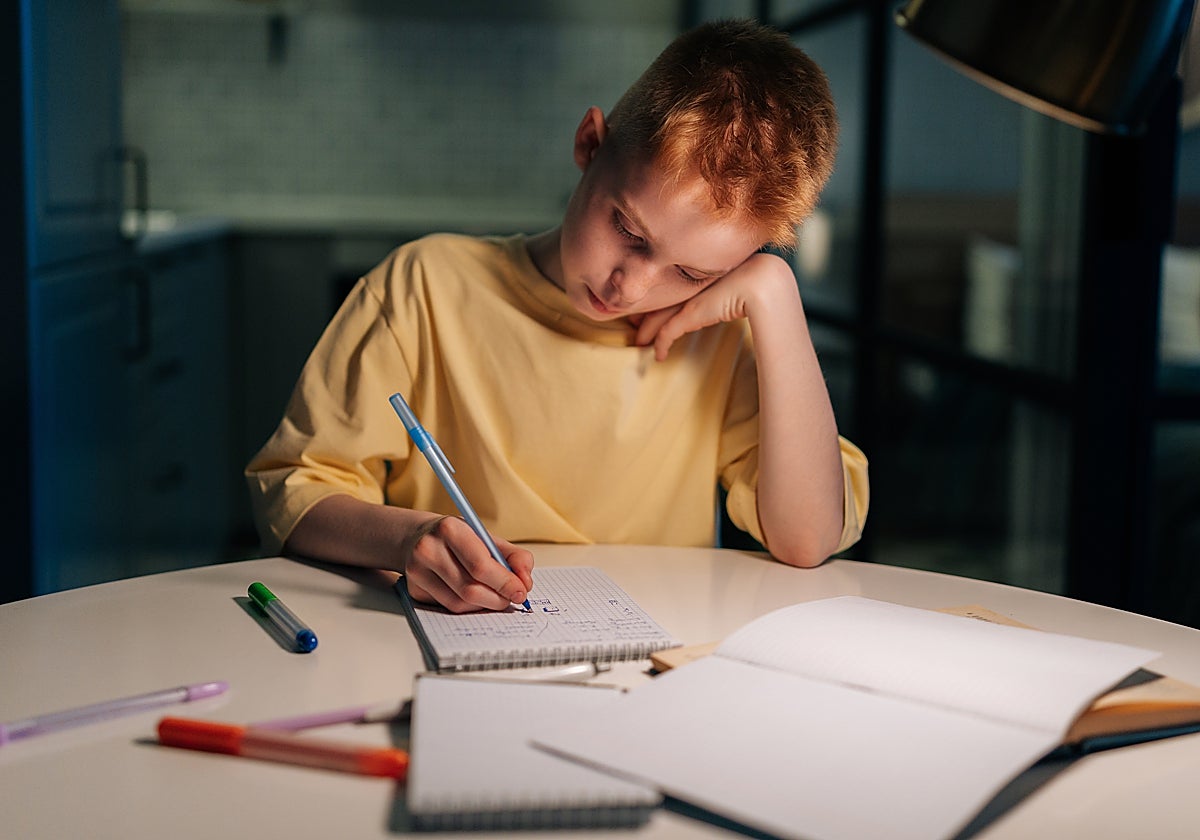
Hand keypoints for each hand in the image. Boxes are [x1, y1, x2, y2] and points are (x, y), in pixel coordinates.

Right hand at [401, 514, 534, 613]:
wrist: (417, 537)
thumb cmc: (458, 538)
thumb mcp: (486, 537)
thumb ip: (513, 556)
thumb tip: (525, 582)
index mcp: (450, 529)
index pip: (480, 565)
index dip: (505, 582)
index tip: (521, 591)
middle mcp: (428, 550)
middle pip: (470, 588)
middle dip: (497, 598)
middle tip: (512, 598)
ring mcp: (417, 572)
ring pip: (459, 603)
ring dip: (484, 604)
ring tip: (494, 595)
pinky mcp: (414, 590)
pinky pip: (448, 607)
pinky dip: (468, 606)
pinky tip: (473, 595)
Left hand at [632, 252, 793, 360]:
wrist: (763, 283)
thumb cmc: (761, 284)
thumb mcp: (739, 287)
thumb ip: (728, 292)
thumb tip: (730, 298)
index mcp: (701, 274)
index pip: (674, 288)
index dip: (659, 299)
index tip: (647, 308)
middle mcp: (692, 283)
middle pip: (662, 300)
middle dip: (645, 313)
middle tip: (632, 323)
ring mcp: (691, 297)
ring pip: (660, 316)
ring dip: (647, 331)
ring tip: (639, 342)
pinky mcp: (692, 312)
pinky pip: (669, 331)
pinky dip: (662, 344)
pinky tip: (659, 355)